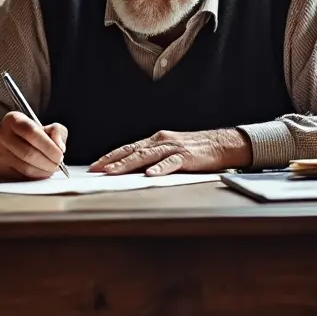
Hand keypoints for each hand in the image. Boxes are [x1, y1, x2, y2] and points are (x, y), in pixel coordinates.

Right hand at [0, 111, 67, 180]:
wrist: (11, 141)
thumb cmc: (31, 134)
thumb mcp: (45, 126)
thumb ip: (56, 132)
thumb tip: (59, 147)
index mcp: (13, 120)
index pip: (32, 133)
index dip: (48, 146)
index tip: (60, 155)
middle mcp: (2, 135)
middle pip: (28, 153)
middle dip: (48, 162)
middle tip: (58, 165)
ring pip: (25, 167)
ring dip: (43, 171)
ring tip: (51, 169)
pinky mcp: (0, 168)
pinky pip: (21, 177)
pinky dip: (35, 178)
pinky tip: (42, 173)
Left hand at [89, 128, 251, 176]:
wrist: (221, 144)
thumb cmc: (194, 149)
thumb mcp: (168, 150)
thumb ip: (152, 158)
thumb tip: (131, 170)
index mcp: (154, 141)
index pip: (127, 148)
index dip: (110, 156)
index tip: (95, 166)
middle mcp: (160, 141)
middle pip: (132, 151)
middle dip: (112, 161)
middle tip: (96, 170)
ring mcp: (172, 148)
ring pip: (146, 156)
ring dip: (128, 164)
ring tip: (113, 172)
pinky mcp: (186, 156)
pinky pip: (170, 163)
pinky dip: (159, 169)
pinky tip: (149, 174)